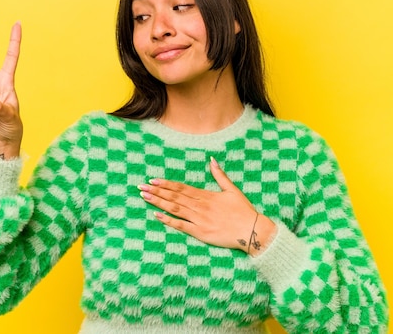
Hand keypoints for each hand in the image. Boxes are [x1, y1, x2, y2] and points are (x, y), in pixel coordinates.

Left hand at [138, 157, 276, 255]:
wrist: (251, 230)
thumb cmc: (243, 210)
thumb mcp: (232, 189)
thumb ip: (220, 175)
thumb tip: (212, 160)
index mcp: (206, 195)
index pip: (181, 188)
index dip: (166, 184)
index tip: (153, 180)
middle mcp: (200, 206)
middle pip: (174, 196)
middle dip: (157, 191)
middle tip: (141, 187)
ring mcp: (199, 219)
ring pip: (175, 209)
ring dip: (159, 202)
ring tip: (145, 197)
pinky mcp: (200, 233)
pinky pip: (181, 226)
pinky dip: (168, 220)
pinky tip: (157, 215)